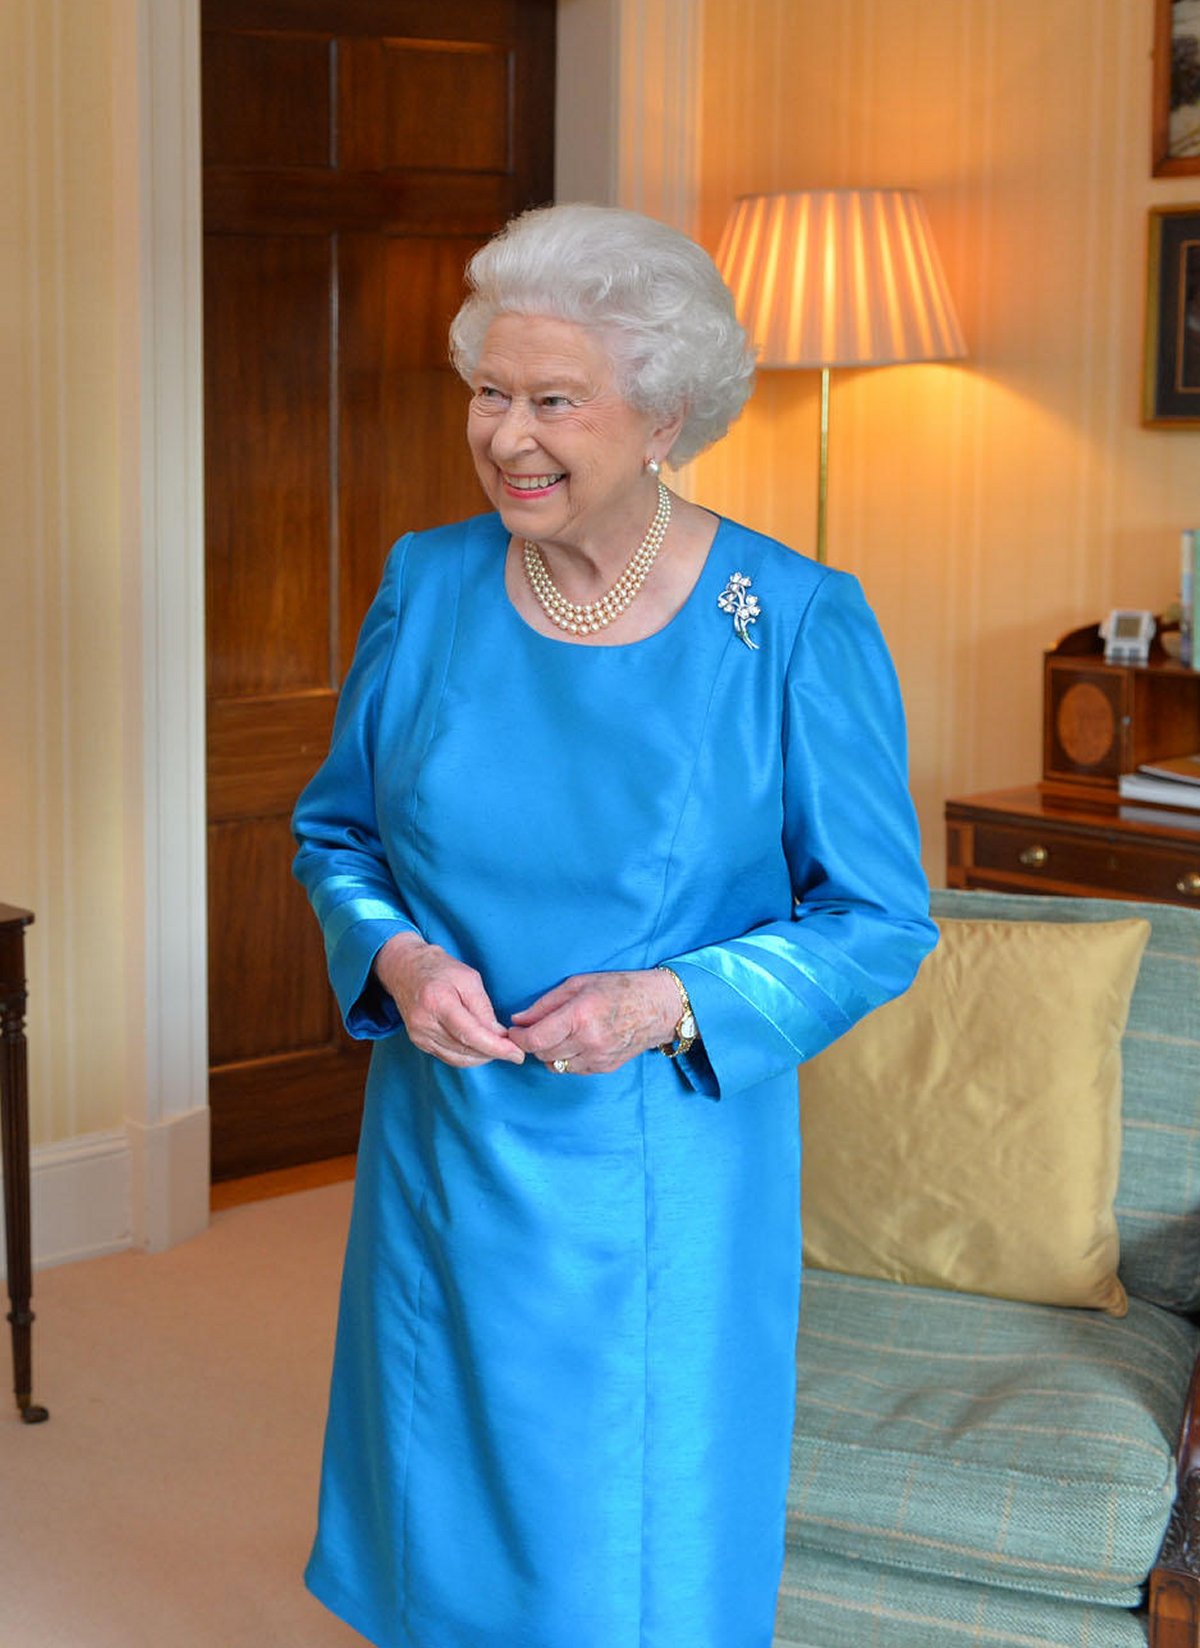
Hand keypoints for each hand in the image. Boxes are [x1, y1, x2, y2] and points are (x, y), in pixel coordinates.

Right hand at [374, 933, 524, 1067]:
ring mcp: (419, 1035)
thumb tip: (499, 1036)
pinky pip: (449, 1058)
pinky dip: (468, 1056)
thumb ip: (484, 1009)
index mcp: (437, 1002)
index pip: (470, 1034)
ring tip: (497, 1047)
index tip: (517, 1054)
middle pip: (465, 1049)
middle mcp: (424, 1022)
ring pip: (458, 1058)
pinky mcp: (419, 1042)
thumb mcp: (469, 978)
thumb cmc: (440, 969)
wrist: (406, 969)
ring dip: (482, 1057)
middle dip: (493, 1052)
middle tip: (513, 1049)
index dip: (496, 1048)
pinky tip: (480, 1049)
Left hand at [508, 969, 680, 1073]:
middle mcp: (588, 1041)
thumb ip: (546, 1004)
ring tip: (556, 1035)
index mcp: (580, 1015)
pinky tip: (574, 1043)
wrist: (660, 1007)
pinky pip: (573, 1069)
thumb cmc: (620, 988)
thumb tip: (519, 1020)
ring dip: (549, 1052)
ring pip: (556, 1065)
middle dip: (533, 1043)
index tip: (514, 1031)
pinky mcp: (605, 1068)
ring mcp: (598, 1058)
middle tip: (534, 1029)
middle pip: (543, 1054)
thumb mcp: (579, 983)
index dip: (518, 1038)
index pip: (536, 1039)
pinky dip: (567, 1059)